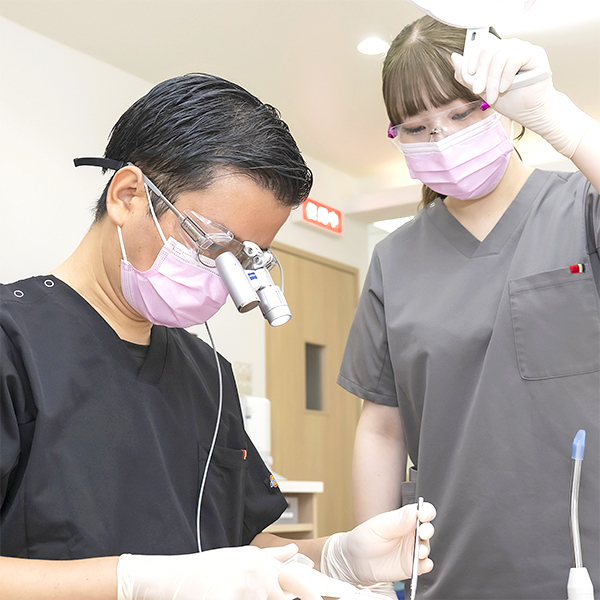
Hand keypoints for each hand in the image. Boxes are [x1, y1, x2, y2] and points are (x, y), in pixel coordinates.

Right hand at [117, 544, 322, 599]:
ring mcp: (242, 589)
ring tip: (232, 591)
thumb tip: (293, 550)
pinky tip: (223, 595)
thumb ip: (270, 555)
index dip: (309, 595)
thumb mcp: (240, 555)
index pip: (294, 581)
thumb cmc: (206, 568)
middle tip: (272, 596)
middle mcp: (255, 573)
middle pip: (280, 598)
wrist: (172, 577)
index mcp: (259, 561)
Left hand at [320, 503, 435, 585]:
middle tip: (422, 532)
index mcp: (405, 518)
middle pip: (428, 528)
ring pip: (426, 547)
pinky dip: (425, 565)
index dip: (426, 511)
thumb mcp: (379, 526)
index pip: (422, 511)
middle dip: (428, 529)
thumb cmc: (365, 538)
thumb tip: (414, 512)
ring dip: (425, 548)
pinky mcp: (411, 566)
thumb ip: (398, 521)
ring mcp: (412, 550)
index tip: (423, 514)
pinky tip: (422, 564)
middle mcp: (411, 533)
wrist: (355, 561)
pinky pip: (423, 566)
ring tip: (419, 550)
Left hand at [451, 36, 593, 157]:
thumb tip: (454, 57)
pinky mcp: (535, 53)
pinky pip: (514, 58)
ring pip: (499, 56)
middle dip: (481, 74)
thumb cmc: (510, 101)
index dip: (472, 57)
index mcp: (498, 52)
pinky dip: (506, 76)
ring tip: (494, 96)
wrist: (531, 112)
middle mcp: (510, 46)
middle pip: (488, 49)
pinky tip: (505, 87)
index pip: (481, 44)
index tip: (470, 74)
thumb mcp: (482, 89)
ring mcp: (523, 48)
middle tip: (479, 91)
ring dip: (493, 80)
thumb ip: (468, 76)